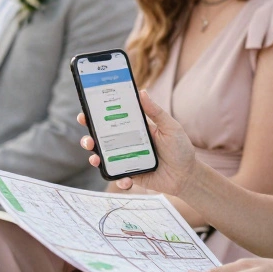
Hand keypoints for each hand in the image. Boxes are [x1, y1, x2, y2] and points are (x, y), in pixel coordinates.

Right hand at [79, 90, 197, 195]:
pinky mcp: (131, 175)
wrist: (187, 175)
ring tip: (96, 159)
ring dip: (95, 158)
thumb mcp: (170, 127)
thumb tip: (142, 92)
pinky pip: (119, 177)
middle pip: (102, 139)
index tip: (85, 112)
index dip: (96, 116)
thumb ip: (156, 112)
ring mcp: (127, 160)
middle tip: (88, 139)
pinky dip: (119, 179)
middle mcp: (127, 143)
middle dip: (89, 138)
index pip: (112, 119)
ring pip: (104, 158)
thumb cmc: (180, 148)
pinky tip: (126, 179)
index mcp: (134, 128)